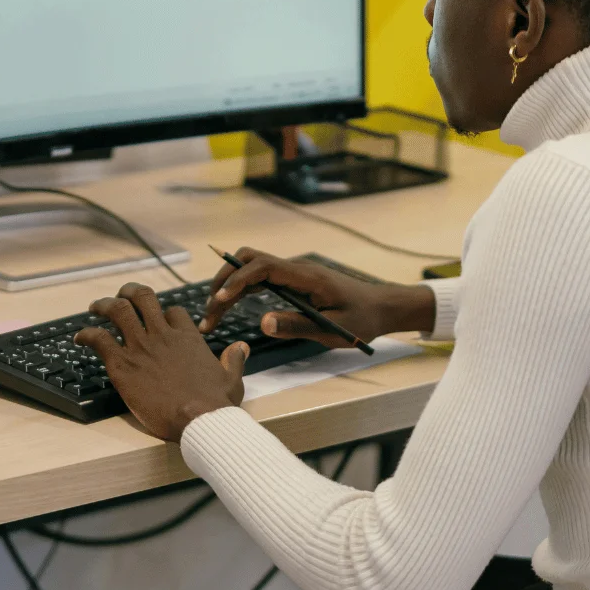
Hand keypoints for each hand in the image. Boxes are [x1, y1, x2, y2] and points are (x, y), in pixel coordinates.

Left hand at [75, 283, 247, 441]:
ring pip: (118, 310)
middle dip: (129, 292)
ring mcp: (141, 347)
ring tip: (95, 307)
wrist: (198, 418)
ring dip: (105, 305)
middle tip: (120, 296)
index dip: (164, 314)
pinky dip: (87, 334)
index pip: (173, 312)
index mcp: (188, 337)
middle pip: (143, 298)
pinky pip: (99, 339)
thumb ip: (234, 361)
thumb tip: (240, 347)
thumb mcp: (232, 380)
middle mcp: (163, 335)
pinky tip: (80, 338)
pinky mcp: (123, 364)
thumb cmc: (216, 404)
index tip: (159, 321)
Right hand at [199, 248, 437, 345]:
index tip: (219, 301)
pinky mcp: (292, 281)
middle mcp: (296, 269)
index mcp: (307, 276)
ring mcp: (293, 273)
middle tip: (208, 314)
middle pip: (249, 261)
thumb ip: (297, 325)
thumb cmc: (361, 319)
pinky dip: (240, 291)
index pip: (264, 266)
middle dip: (224, 282)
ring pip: (250, 269)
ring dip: (229, 288)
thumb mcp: (332, 329)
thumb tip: (263, 322)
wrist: (381, 307)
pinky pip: (259, 278)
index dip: (238, 281)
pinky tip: (228, 309)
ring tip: (212, 317)